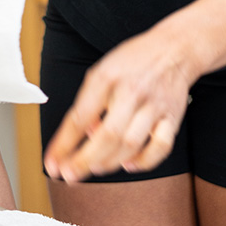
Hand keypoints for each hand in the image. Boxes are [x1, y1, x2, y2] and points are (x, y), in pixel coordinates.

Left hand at [43, 29, 193, 182]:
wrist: (173, 49)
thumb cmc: (132, 62)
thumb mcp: (102, 71)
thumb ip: (90, 101)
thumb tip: (86, 135)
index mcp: (106, 78)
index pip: (80, 117)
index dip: (63, 144)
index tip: (52, 163)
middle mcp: (130, 93)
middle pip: (107, 136)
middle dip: (84, 160)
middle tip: (69, 176)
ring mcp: (153, 106)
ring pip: (131, 145)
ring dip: (109, 162)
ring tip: (94, 168)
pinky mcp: (172, 117)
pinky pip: (160, 147)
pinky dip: (144, 162)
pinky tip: (129, 164)